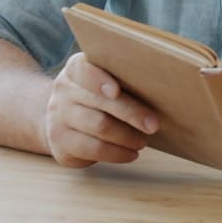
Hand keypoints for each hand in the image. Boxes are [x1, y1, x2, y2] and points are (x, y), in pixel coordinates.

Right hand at [44, 53, 159, 166]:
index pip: (84, 69)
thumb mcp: (106, 80)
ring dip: (127, 136)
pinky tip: (131, 154)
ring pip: (98, 126)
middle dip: (131, 113)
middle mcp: (63, 90)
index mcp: (75, 69)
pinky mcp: (60, 143)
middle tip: (154, 125)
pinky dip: (116, 153)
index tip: (116, 91)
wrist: (64, 119)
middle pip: (99, 102)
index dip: (99, 80)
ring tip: (144, 141)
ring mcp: (58, 117)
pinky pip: (92, 149)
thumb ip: (124, 78)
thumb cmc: (98, 96)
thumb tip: (163, 86)